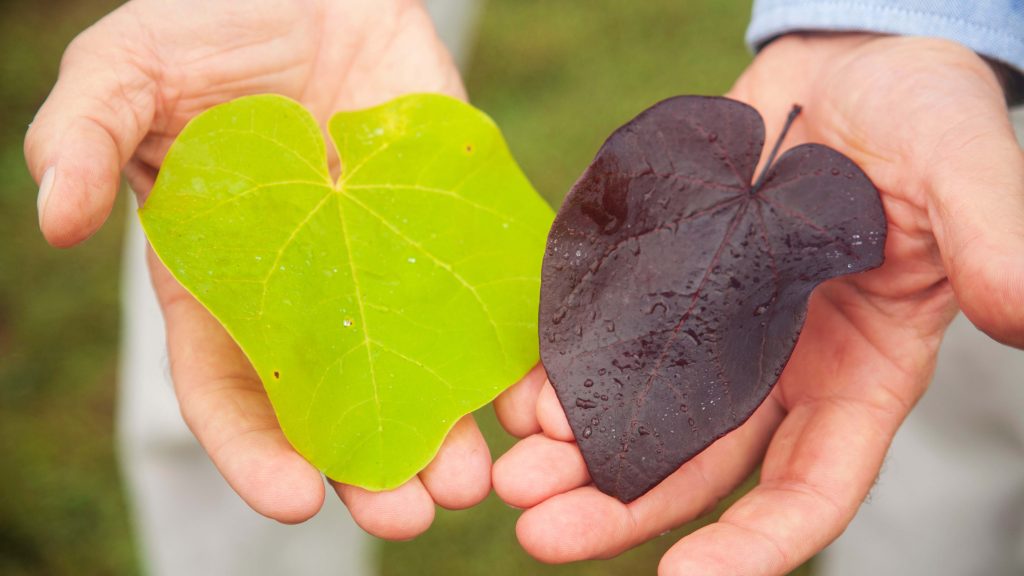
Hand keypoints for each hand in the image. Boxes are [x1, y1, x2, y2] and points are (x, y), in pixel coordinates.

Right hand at [25, 0, 489, 538]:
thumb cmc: (210, 24)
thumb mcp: (127, 69)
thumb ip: (84, 135)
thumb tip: (57, 219)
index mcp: (226, 285)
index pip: (233, 392)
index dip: (254, 452)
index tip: (293, 498)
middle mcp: (313, 295)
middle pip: (341, 409)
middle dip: (373, 469)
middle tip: (411, 515)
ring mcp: (387, 267)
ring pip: (419, 373)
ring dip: (448, 435)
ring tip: (473, 479)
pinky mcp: (450, 229)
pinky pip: (484, 301)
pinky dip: (510, 355)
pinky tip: (532, 399)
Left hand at [492, 33, 1023, 573]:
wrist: (843, 62)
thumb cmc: (921, 110)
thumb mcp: (963, 163)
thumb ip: (992, 233)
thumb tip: (1022, 312)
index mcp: (859, 373)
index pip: (811, 485)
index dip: (755, 540)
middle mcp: (778, 368)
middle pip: (701, 466)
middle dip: (623, 505)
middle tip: (540, 530)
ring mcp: (715, 327)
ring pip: (643, 413)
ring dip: (577, 450)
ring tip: (513, 472)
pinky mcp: (665, 281)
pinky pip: (611, 338)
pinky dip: (567, 368)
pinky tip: (522, 389)